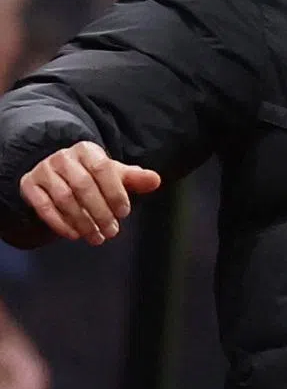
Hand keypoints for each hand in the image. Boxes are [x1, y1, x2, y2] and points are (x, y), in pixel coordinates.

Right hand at [18, 141, 160, 245]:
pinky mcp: (29, 185)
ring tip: (96, 238)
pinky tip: (75, 235)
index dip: (115, 192)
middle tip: (112, 232)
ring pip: (64, 198)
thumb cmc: (92, 175)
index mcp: (88, 150)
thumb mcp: (113, 174)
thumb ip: (134, 178)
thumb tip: (156, 180)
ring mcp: (44, 170)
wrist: (57, 172)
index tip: (124, 213)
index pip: (103, 169)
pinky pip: (43, 207)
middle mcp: (63, 157)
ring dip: (82, 221)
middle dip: (100, 212)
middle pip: (83, 186)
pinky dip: (60, 223)